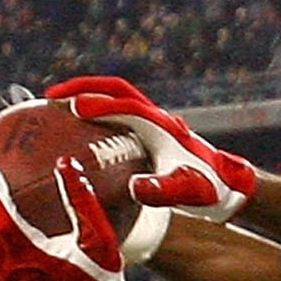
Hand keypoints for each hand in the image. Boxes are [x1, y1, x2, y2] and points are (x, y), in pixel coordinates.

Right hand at [44, 76, 257, 225]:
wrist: (230, 184)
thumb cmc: (209, 187)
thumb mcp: (186, 192)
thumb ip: (162, 190)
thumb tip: (135, 189)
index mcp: (160, 125)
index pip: (123, 104)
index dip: (96, 103)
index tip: (68, 106)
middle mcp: (156, 117)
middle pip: (115, 90)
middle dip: (82, 88)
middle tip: (51, 96)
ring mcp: (153, 122)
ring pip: (116, 97)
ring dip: (88, 96)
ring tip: (56, 107)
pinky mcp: (151, 132)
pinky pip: (119, 114)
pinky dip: (97, 113)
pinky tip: (78, 130)